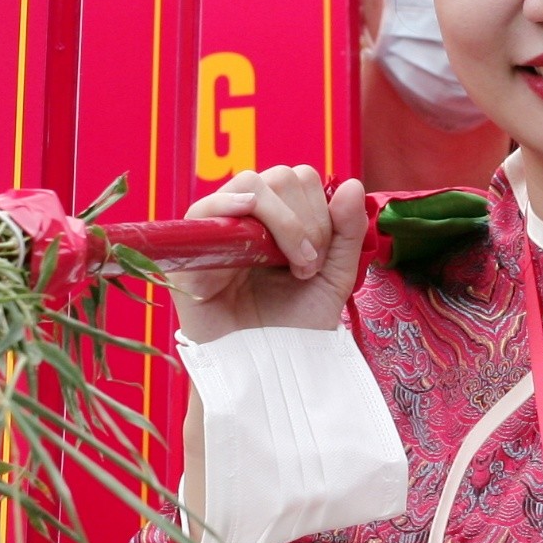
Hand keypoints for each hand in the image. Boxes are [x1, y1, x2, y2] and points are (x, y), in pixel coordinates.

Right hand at [166, 167, 366, 343]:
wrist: (267, 365)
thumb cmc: (295, 325)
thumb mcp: (334, 277)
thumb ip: (348, 232)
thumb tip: (350, 184)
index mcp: (280, 219)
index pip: (301, 179)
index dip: (320, 211)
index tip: (319, 258)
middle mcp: (249, 217)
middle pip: (280, 177)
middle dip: (306, 221)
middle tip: (306, 266)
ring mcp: (219, 229)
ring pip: (252, 186)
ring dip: (283, 222)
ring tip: (290, 267)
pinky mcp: (192, 249)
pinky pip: (206, 207)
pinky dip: (232, 206)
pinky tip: (253, 235)